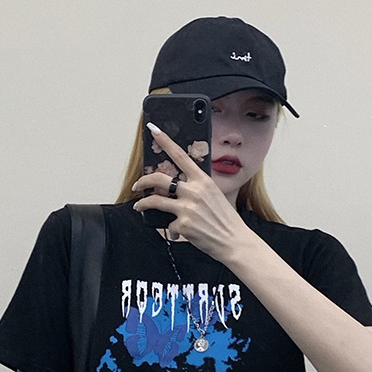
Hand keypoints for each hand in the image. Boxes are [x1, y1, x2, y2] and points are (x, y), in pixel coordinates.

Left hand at [131, 125, 247, 260]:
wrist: (234, 241)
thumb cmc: (225, 220)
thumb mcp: (215, 196)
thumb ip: (197, 188)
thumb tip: (178, 188)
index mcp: (203, 180)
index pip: (181, 156)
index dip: (165, 141)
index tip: (154, 130)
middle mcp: (194, 191)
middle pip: (159, 179)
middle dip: (143, 181)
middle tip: (137, 185)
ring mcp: (187, 208)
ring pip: (155, 201)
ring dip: (143, 204)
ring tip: (139, 206)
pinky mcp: (183, 225)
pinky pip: (168, 224)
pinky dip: (172, 230)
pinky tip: (179, 233)